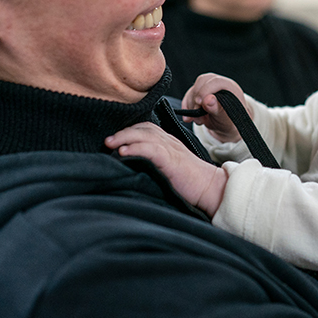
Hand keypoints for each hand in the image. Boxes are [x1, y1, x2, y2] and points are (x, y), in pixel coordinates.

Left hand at [106, 122, 227, 217]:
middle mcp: (169, 142)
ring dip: (124, 137)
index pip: (146, 128)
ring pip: (145, 135)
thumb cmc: (190, 183)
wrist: (210, 189)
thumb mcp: (170, 168)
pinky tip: (124, 152)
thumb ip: (154, 163)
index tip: (113, 139)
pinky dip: (136, 148)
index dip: (129, 130)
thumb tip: (132, 167)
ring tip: (109, 144)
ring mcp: (171, 149)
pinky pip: (152, 149)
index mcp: (168, 142)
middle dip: (122, 132)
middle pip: (142, 128)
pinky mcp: (172, 160)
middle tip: (106, 141)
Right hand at [182, 73, 248, 142]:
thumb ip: (216, 108)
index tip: (199, 103)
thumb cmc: (229, 120)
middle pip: (201, 82)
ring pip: (193, 90)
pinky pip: (187, 96)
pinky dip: (186, 107)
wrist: (225, 126)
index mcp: (229, 86)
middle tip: (198, 114)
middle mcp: (217, 83)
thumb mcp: (224, 118)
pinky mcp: (197, 93)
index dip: (205, 90)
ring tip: (200, 120)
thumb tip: (208, 99)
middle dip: (196, 100)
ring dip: (192, 106)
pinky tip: (189, 117)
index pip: (215, 81)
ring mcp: (206, 87)